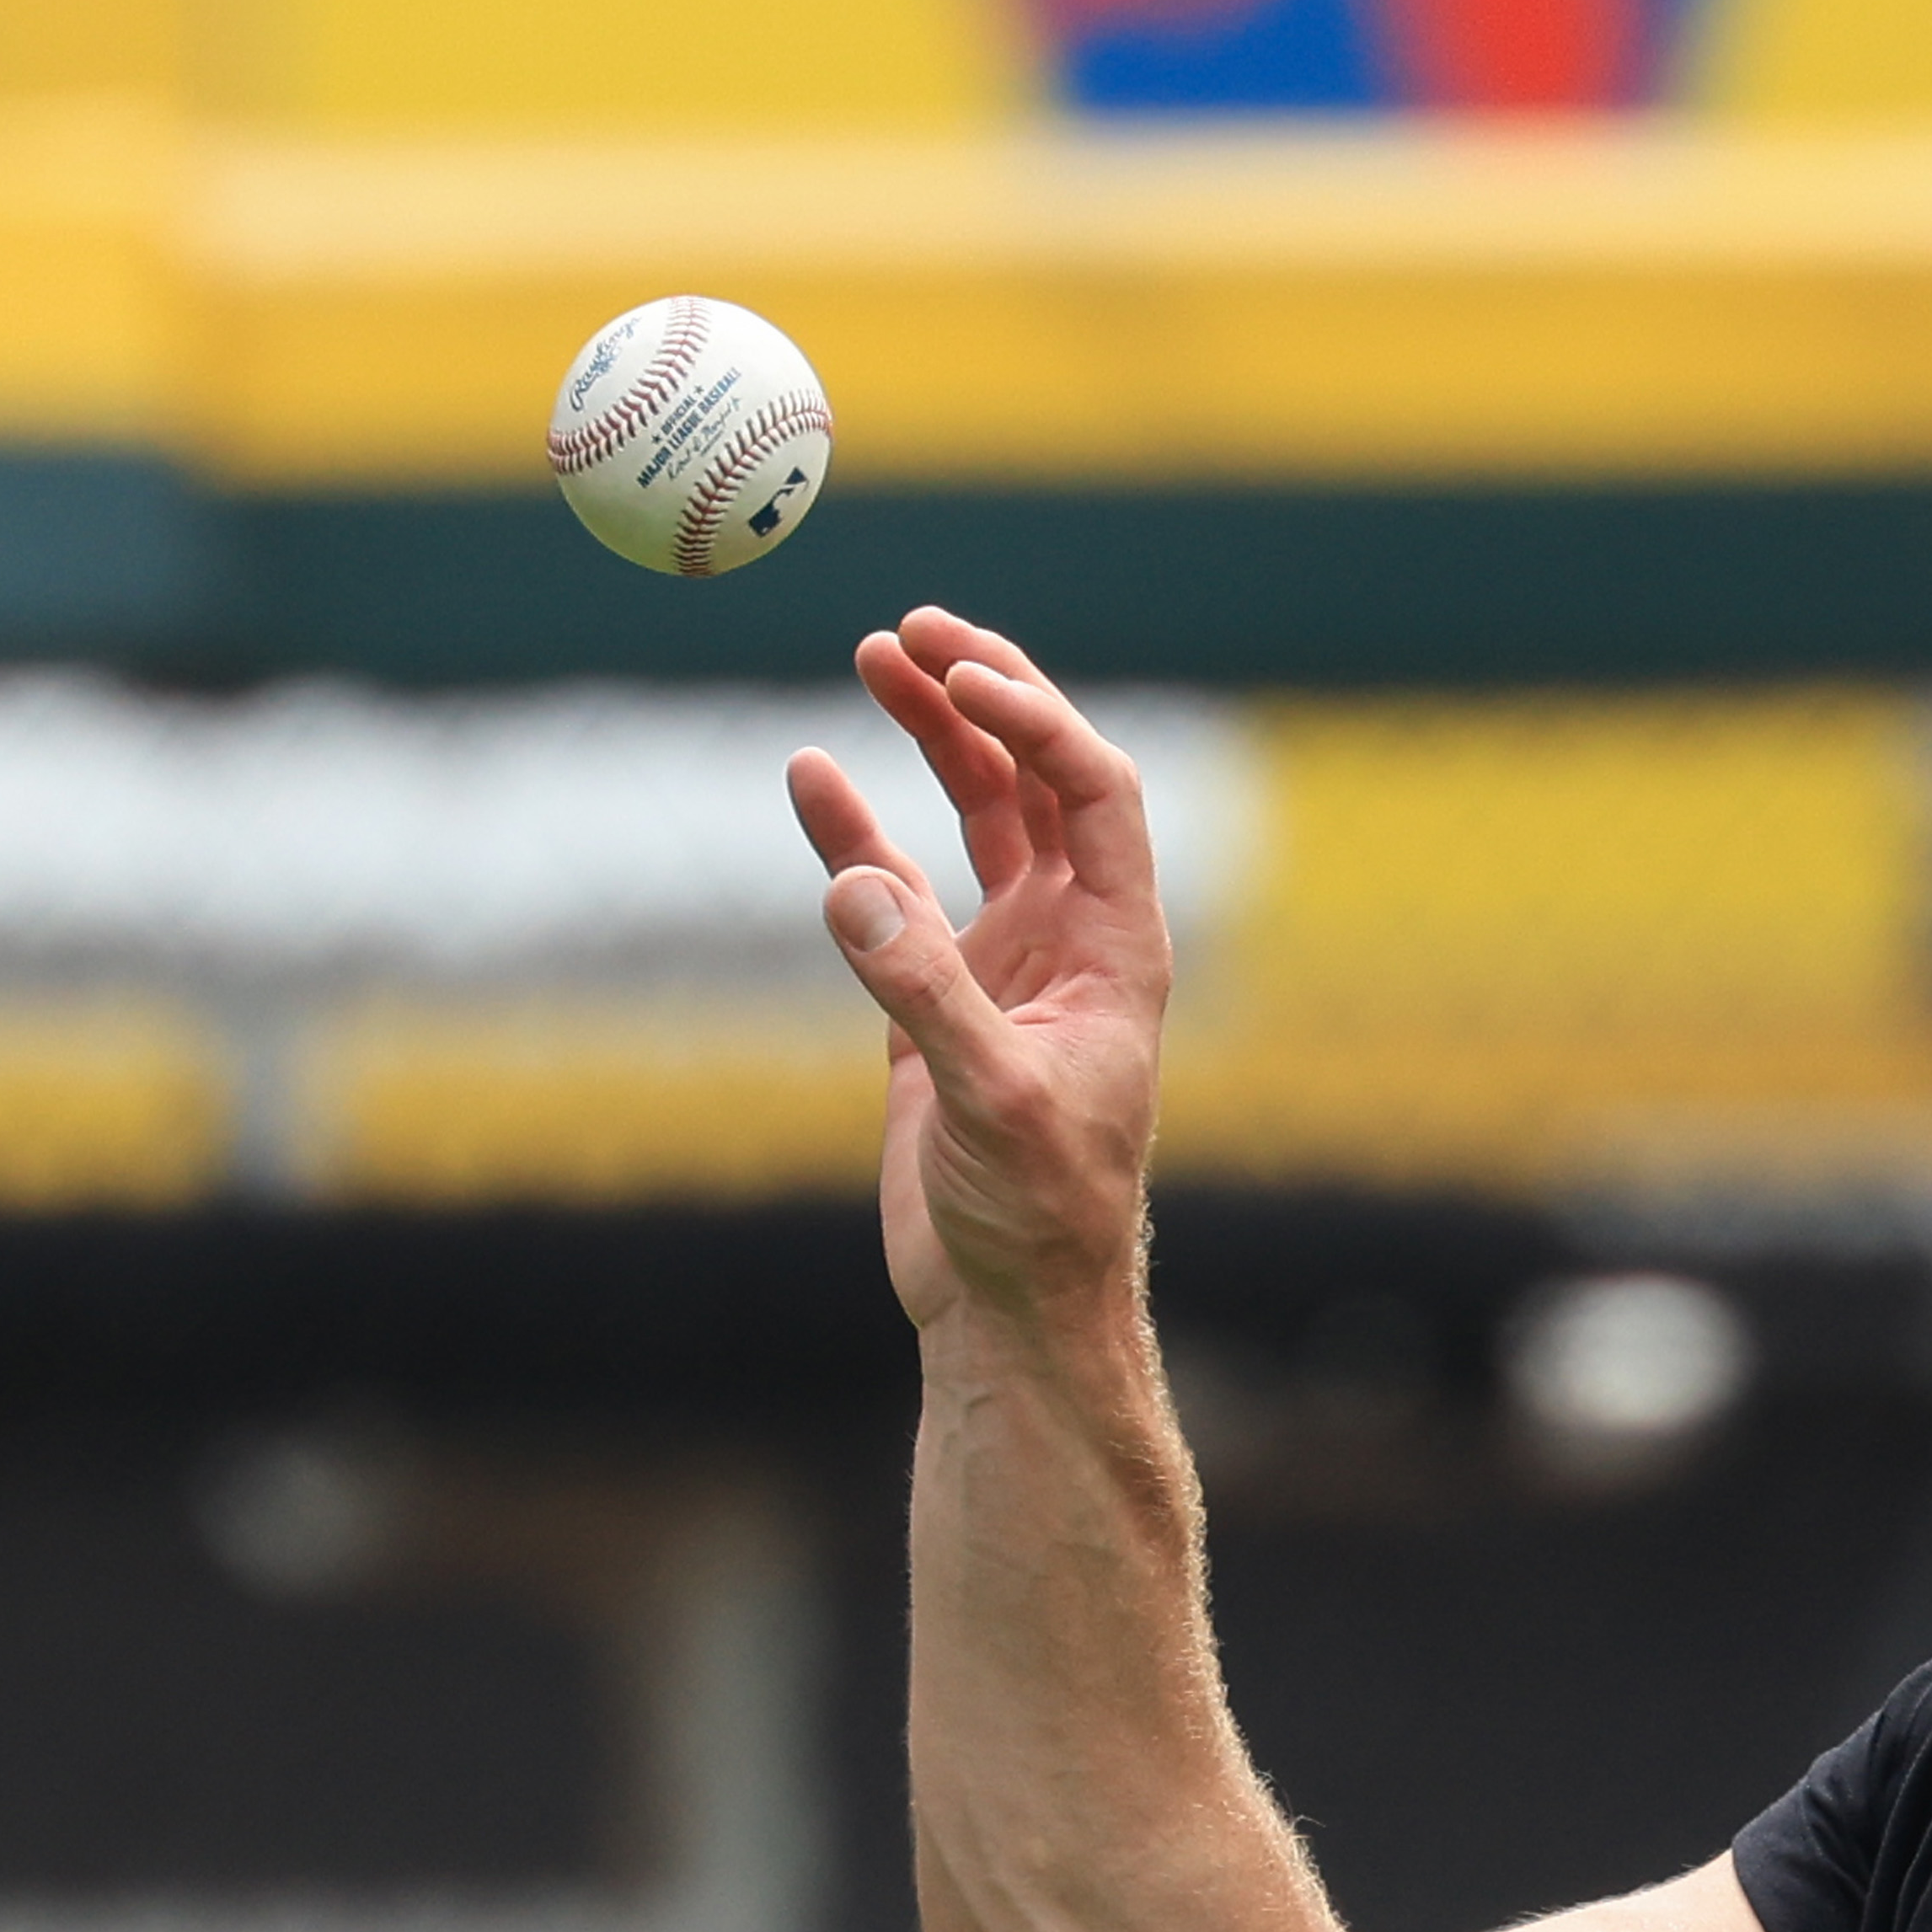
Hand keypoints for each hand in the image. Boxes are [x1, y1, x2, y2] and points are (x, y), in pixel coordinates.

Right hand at [787, 608, 1175, 1332]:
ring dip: (932, 736)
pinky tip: (812, 774)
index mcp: (1119, 947)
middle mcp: (1071, 937)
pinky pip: (898, 888)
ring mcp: (1005, 961)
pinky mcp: (939, 998)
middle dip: (986, 695)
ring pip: (978, 815)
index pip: (1097, 793)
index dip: (1039, 719)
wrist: (1009, 1304)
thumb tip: (856, 890)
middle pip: (1041, 778)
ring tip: (874, 657)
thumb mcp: (987, 1103)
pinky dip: (856, 830)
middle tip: (916, 628)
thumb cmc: (1036, 1214)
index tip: (962, 674)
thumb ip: (925, 995)